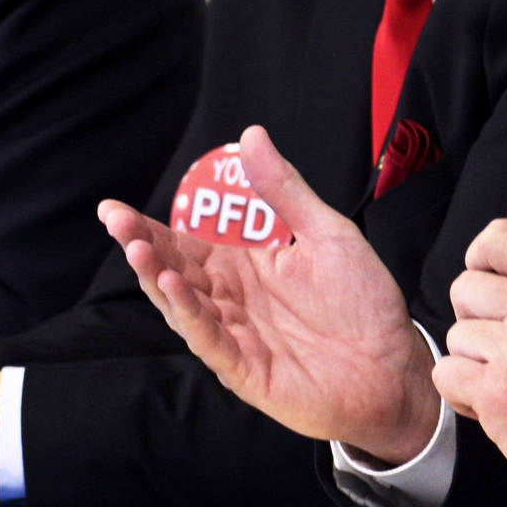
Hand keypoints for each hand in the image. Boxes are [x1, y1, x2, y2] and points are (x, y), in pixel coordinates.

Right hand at [100, 124, 440, 464]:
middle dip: (141, 245)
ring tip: (135, 248)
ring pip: (182, 305)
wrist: (396, 366)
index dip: (147, 226)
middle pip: (174, 270)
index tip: (111, 207)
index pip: (184, 243)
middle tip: (114, 219)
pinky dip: (189, 314)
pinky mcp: (246, 371)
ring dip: (156, 277)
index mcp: (244, 268)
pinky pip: (210, 340)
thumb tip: (251, 135)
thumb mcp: (326, 233)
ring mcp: (235, 337)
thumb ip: (284, 190)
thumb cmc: (364, 302)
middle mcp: (231, 301)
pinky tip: (172, 287)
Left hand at [433, 220, 506, 487]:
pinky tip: (491, 399)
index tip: (486, 274)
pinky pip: (447, 373)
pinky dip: (461, 391)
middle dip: (476, 314)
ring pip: (456, 335)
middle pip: (465, 288)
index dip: (482, 256)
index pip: (500, 237)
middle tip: (500, 338)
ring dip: (474, 358)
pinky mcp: (495, 395)